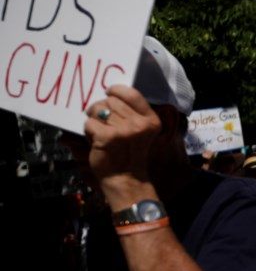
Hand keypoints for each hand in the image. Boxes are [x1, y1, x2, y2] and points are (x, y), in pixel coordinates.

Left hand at [84, 84, 162, 199]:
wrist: (126, 179)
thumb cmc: (130, 154)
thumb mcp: (141, 131)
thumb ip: (132, 113)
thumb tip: (110, 94)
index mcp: (151, 121)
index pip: (131, 93)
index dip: (116, 91)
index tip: (109, 93)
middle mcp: (140, 124)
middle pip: (110, 101)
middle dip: (101, 109)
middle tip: (104, 123)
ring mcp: (124, 131)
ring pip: (97, 110)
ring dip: (94, 120)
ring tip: (100, 132)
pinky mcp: (107, 137)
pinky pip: (89, 123)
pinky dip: (89, 131)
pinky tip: (96, 141)